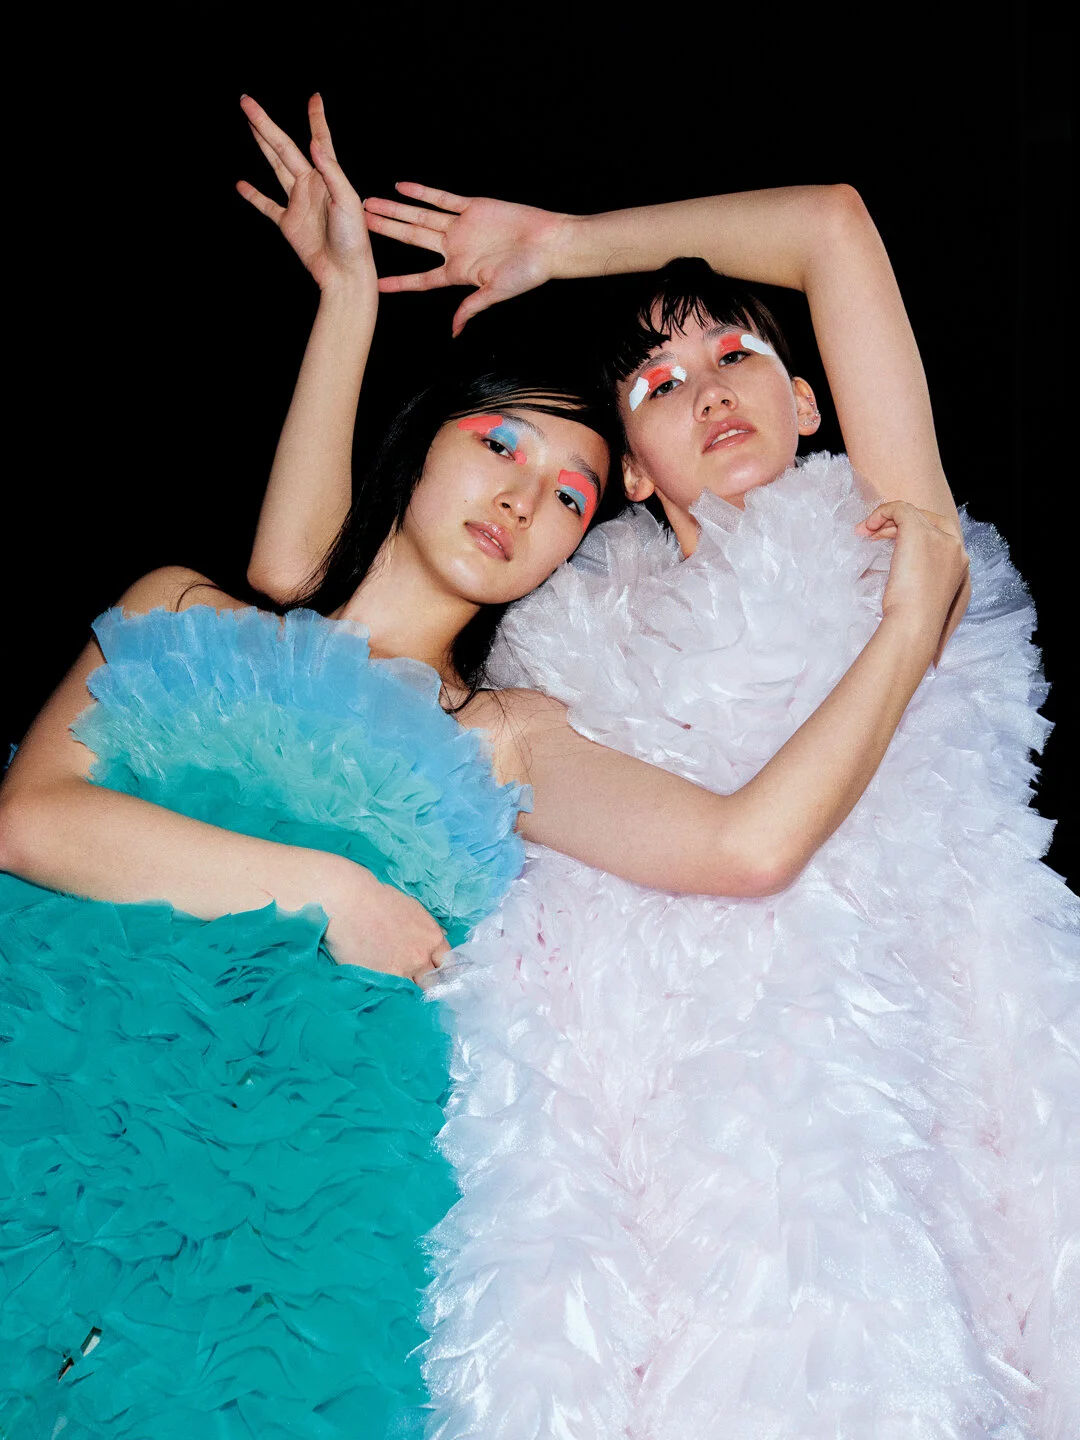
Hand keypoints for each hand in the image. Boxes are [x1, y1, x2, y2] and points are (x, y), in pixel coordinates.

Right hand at [237, 94, 375, 295]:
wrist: (345, 274)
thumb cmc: (354, 240)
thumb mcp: (348, 202)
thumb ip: (332, 172)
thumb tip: (313, 144)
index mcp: (327, 177)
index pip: (319, 140)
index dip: (316, 118)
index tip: (315, 97)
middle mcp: (311, 185)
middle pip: (284, 147)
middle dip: (266, 124)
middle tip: (247, 101)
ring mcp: (298, 203)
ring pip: (275, 167)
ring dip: (262, 146)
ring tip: (249, 125)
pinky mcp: (288, 224)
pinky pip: (267, 206)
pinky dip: (254, 196)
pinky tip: (241, 185)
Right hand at [322, 861, 449, 984]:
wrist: (349, 903)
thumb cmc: (378, 900)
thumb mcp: (413, 910)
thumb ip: (426, 932)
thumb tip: (437, 942)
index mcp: (432, 937)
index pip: (447, 964)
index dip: (442, 971)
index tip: (436, 976)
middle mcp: (423, 956)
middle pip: (434, 982)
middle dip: (428, 984)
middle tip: (418, 986)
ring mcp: (404, 970)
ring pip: (415, 991)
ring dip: (409, 991)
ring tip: (400, 991)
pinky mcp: (384, 980)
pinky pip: (395, 994)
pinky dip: (393, 994)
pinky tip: (387, 992)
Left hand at [364, 185, 566, 334]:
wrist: (550, 243)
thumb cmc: (528, 272)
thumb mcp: (496, 293)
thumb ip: (472, 308)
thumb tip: (454, 331)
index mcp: (458, 273)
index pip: (422, 278)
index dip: (399, 282)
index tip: (375, 284)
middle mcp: (455, 249)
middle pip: (412, 239)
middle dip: (387, 231)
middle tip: (359, 223)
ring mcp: (462, 227)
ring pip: (421, 216)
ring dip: (397, 210)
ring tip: (371, 204)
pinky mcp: (473, 207)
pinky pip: (443, 198)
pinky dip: (423, 193)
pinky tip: (401, 187)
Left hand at [857, 501, 968, 662]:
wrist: (915, 621)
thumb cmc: (916, 619)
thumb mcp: (927, 596)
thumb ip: (924, 580)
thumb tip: (906, 577)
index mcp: (959, 562)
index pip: (940, 534)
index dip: (915, 533)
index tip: (892, 543)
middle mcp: (954, 546)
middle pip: (927, 520)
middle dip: (900, 524)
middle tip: (874, 536)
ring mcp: (939, 537)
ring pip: (912, 513)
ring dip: (887, 520)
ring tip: (865, 532)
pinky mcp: (918, 531)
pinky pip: (899, 508)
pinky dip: (882, 512)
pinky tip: (867, 526)